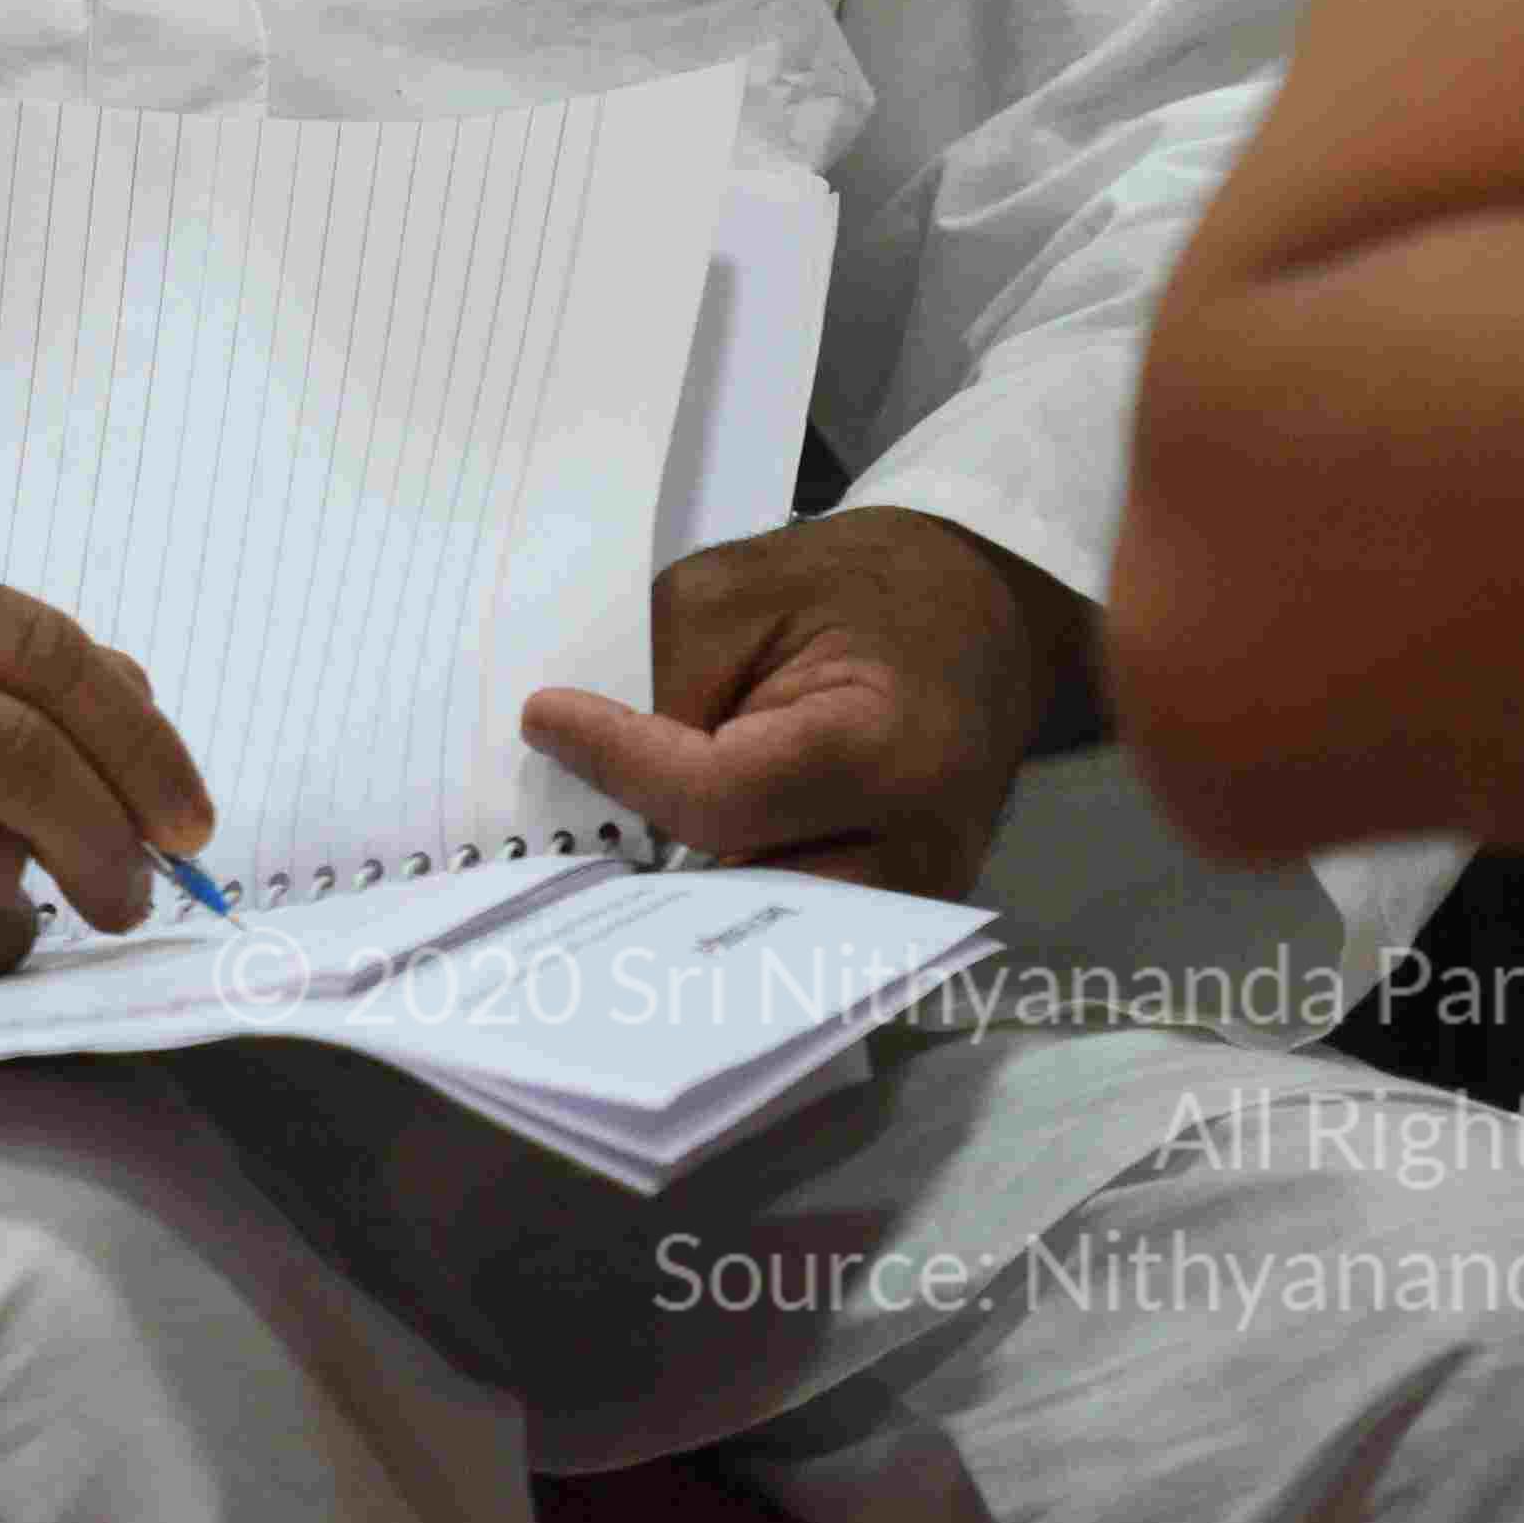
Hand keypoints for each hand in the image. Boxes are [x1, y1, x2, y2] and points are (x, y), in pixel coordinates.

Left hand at [520, 505, 1074, 896]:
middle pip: (744, 892)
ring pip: (770, 934)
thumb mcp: (741, 590)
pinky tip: (667, 876)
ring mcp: (922, 895)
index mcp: (883, 751)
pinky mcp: (908, 914)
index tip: (546, 718)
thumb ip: (667, 675)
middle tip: (556, 831)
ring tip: (599, 861)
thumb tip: (589, 762)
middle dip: (648, 872)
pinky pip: (802, 930)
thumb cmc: (861, 588)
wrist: (978, 607)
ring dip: (684, 908)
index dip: (622, 761)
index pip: (720, 797)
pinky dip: (731, 907)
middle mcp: (917, 847)